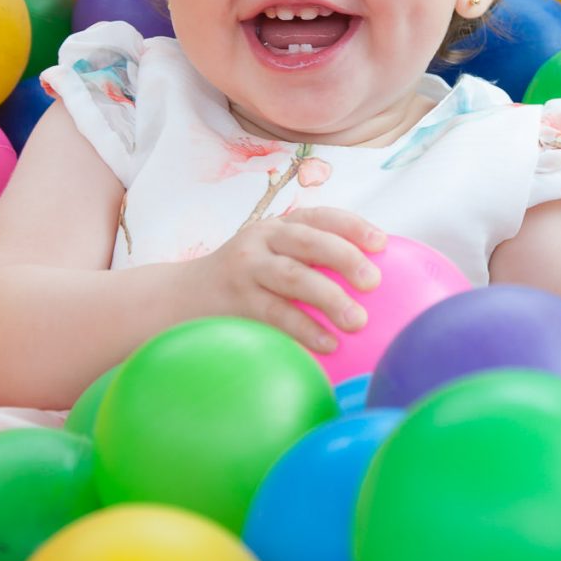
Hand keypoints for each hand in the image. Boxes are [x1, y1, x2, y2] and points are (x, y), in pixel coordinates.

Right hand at [187, 207, 386, 353]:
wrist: (179, 297)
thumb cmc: (243, 281)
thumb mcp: (269, 257)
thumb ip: (307, 260)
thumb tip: (370, 280)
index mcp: (276, 227)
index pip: (318, 216)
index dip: (352, 225)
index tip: (381, 242)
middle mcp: (261, 239)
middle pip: (308, 241)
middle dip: (345, 257)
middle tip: (373, 282)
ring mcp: (246, 269)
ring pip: (293, 277)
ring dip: (329, 297)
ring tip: (357, 321)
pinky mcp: (236, 302)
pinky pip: (275, 314)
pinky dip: (304, 329)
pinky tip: (328, 343)